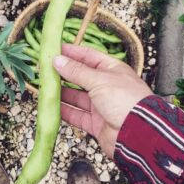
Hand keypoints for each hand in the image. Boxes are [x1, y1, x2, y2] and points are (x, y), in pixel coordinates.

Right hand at [53, 44, 152, 158]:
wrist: (139, 134)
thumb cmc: (125, 100)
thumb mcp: (99, 80)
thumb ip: (77, 71)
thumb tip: (57, 60)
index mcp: (111, 70)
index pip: (88, 56)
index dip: (72, 52)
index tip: (55, 49)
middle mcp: (106, 86)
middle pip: (80, 77)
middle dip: (63, 74)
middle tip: (45, 70)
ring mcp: (100, 105)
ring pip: (76, 97)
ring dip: (61, 93)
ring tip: (45, 88)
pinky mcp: (96, 123)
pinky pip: (77, 115)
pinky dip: (65, 112)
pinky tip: (52, 107)